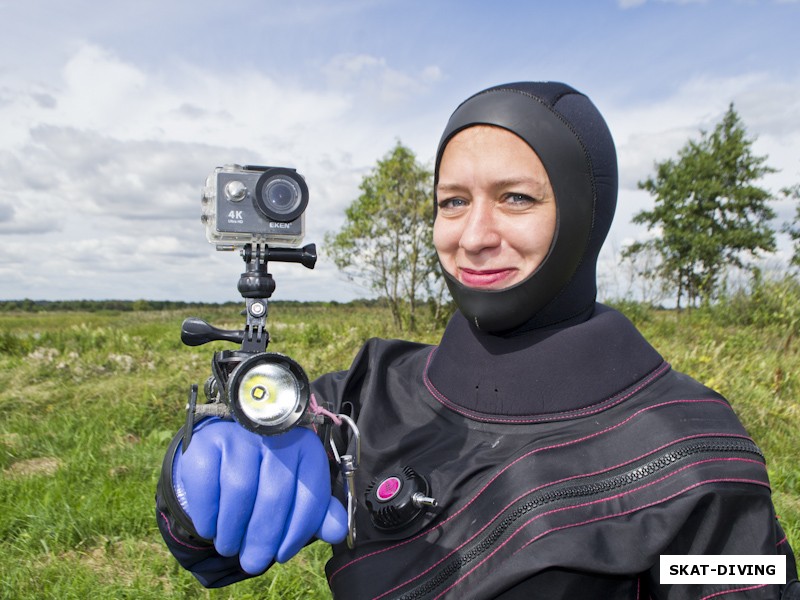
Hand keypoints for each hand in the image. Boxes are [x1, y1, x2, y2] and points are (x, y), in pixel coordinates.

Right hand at [173, 419, 346, 573]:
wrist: (224, 450)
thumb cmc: (266, 477)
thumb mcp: (297, 491)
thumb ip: (318, 512)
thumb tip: (336, 532)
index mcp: (305, 448)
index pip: (310, 494)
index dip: (298, 532)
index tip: (282, 555)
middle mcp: (275, 436)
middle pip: (274, 493)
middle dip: (263, 537)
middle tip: (253, 562)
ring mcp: (239, 436)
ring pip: (239, 489)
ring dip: (233, 530)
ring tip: (230, 547)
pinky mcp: (207, 442)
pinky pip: (206, 484)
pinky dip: (208, 515)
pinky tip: (210, 529)